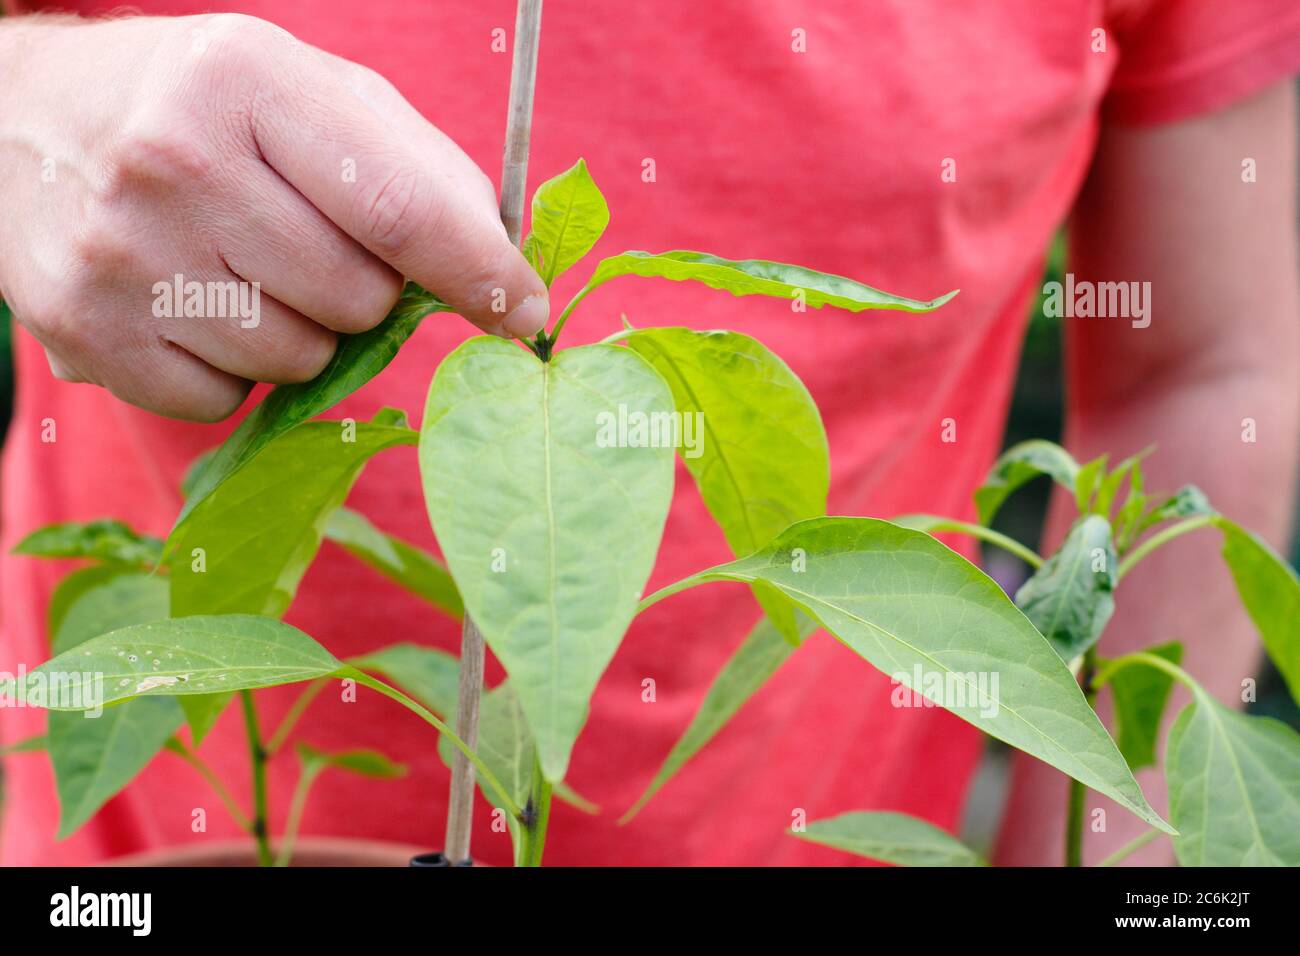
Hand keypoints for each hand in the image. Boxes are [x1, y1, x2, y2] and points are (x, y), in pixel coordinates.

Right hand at [0, 13, 547, 420]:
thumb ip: (419, 168)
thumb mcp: (312, 89)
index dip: (482, 274)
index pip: (402, 209)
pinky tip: (192, 300)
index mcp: (244, 81)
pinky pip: (230, 401)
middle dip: (363, 287)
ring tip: (239, 263)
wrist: (19, 120)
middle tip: (308, 240)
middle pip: (358, 300)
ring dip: (300, 329)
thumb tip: (503, 269)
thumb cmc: (202, 107)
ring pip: (301, 360)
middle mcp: (171, 164)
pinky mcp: (86, 335)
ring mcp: (119, 257)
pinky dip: (233, 367)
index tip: (526, 312)